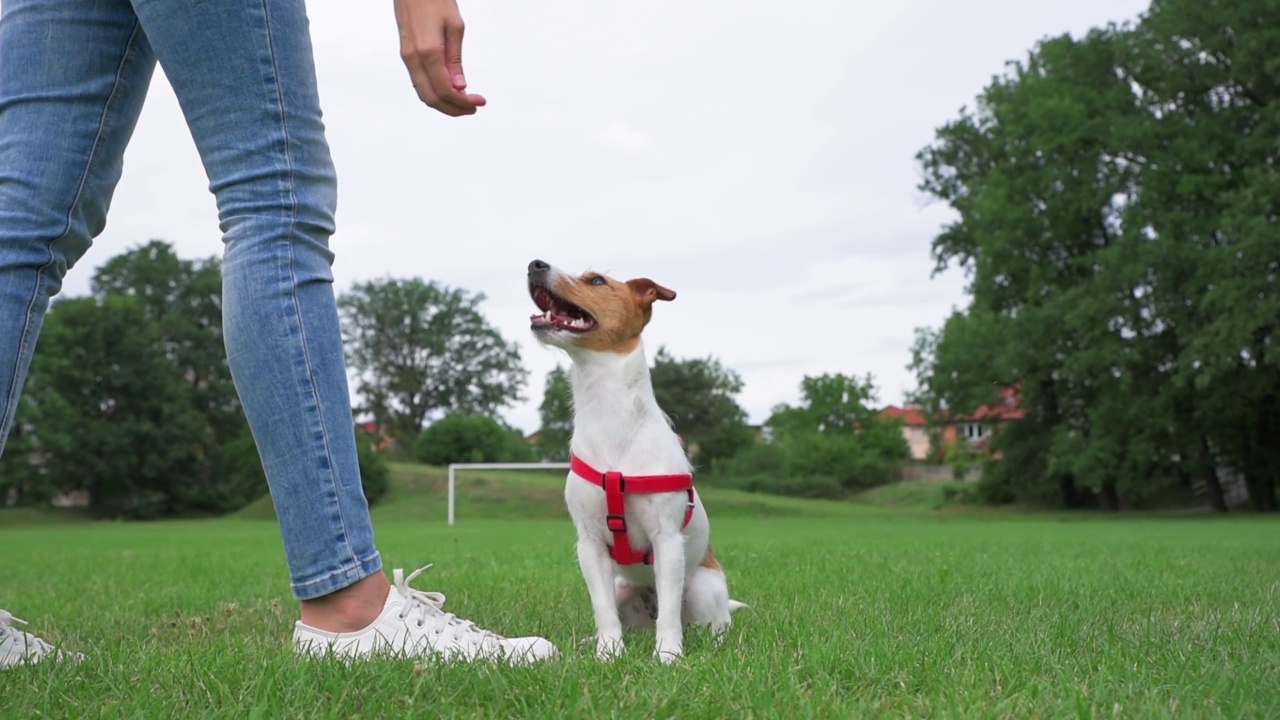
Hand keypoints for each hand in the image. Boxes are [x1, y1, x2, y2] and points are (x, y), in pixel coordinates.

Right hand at [394, 0, 486, 115]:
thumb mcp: (455, 27)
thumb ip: (455, 60)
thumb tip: (459, 86)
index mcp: (427, 51)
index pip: (445, 90)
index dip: (463, 102)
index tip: (478, 102)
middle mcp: (413, 58)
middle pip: (431, 98)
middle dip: (453, 109)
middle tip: (472, 107)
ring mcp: (407, 57)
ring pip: (423, 93)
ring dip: (443, 103)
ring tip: (462, 102)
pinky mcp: (406, 54)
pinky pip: (418, 82)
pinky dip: (433, 92)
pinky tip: (448, 91)